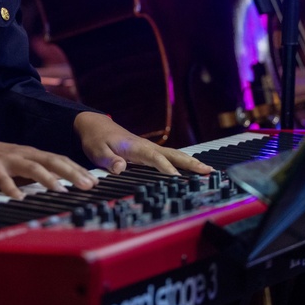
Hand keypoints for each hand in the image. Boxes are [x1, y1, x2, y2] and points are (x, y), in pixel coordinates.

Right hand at [0, 129, 97, 198]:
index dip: (77, 169)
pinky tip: (18, 198)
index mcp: (28, 154)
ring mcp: (5, 158)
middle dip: (72, 172)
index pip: (58, 160)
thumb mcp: (12, 167)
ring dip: (48, 178)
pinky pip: (1, 178)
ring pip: (32, 166)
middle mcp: (21, 153)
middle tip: (89, 184)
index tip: (94, 180)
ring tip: (62, 189)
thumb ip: (29, 176)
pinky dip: (11, 188)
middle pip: (52, 160)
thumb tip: (51, 188)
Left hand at [73, 112, 213, 175]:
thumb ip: (108, 160)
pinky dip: (182, 162)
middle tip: (207, 171)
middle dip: (190, 163)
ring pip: (174, 155)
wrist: (95, 125)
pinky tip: (192, 168)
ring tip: (208, 171)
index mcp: (135, 146)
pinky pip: (169, 157)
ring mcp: (149, 148)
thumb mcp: (96, 151)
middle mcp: (146, 146)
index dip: (166, 168)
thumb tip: (120, 167)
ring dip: (191, 162)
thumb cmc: (96, 139)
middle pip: (172, 154)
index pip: (154, 158)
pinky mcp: (148, 151)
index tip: (177, 178)